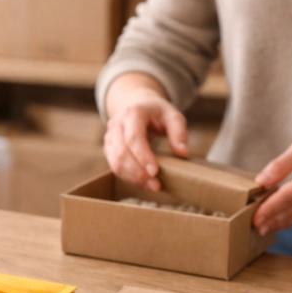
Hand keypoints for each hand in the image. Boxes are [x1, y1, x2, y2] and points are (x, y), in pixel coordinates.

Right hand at [104, 74, 188, 190]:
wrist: (138, 105)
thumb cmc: (157, 113)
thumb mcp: (172, 116)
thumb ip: (179, 133)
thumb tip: (182, 153)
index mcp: (133, 113)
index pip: (134, 138)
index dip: (143, 157)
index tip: (155, 172)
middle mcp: (117, 124)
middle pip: (122, 153)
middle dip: (138, 172)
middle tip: (156, 185)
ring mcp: (110, 137)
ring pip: (115, 162)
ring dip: (133, 178)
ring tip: (152, 187)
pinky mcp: (109, 149)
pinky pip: (115, 167)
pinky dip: (129, 178)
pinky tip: (143, 184)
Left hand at [252, 131, 291, 234]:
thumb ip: (282, 164)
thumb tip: (261, 180)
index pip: (289, 197)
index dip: (271, 209)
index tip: (254, 218)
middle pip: (288, 213)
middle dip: (266, 220)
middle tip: (244, 225)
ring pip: (290, 220)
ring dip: (271, 224)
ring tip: (251, 226)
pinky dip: (279, 221)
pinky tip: (265, 222)